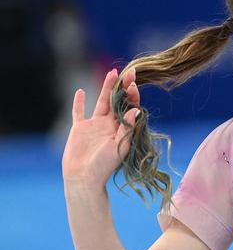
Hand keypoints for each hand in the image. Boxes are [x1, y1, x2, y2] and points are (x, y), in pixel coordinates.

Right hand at [62, 67, 140, 188]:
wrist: (84, 177)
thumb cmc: (104, 165)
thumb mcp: (119, 146)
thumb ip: (127, 128)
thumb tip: (137, 110)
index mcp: (122, 129)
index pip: (130, 108)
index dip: (132, 96)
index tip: (134, 84)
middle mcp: (110, 125)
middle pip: (118, 101)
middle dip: (123, 87)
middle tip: (130, 72)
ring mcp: (94, 126)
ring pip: (102, 102)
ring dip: (106, 88)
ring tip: (112, 73)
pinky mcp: (80, 128)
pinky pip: (79, 112)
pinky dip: (79, 102)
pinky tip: (81, 91)